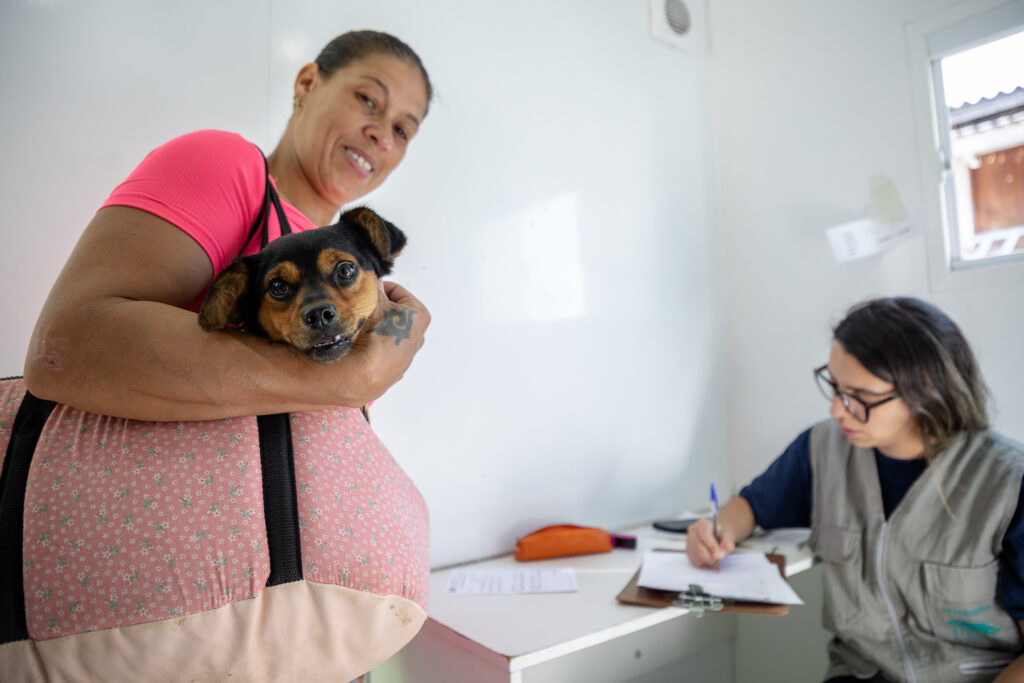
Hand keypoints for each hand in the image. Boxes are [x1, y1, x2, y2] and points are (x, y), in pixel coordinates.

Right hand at [346, 280, 429, 399]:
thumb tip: (371, 279)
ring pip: (385, 334)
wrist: (360, 374)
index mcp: (419, 317)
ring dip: (372, 329)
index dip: (379, 289)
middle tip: (362, 309)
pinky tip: (356, 346)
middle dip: (378, 309)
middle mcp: (416, 339)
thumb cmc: (373, 337)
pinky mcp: (389, 373)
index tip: (367, 290)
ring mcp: (404, 358)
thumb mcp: (371, 300)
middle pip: (394, 314)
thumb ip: (372, 286)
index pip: (398, 292)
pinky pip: (377, 354)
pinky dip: (368, 348)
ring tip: (357, 328)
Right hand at [685, 518, 736, 567]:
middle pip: (696, 544)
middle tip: (717, 562)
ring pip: (694, 554)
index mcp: (703, 524)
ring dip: (705, 561)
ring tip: (715, 563)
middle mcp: (693, 530)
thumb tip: (724, 551)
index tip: (718, 554)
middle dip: (707, 556)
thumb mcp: (728, 537)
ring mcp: (689, 540)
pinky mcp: (688, 550)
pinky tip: (710, 563)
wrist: (717, 537)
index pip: (704, 533)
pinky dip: (702, 564)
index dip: (711, 545)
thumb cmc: (722, 536)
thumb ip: (728, 543)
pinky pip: (693, 560)